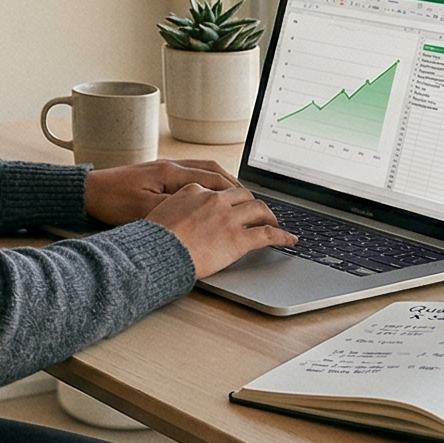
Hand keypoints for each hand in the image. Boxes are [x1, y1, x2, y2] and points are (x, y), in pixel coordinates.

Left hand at [83, 158, 241, 225]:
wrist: (88, 191)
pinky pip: (191, 173)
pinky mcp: (157, 173)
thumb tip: (199, 218)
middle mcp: (170, 165)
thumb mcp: (144, 211)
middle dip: (235, 185)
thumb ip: (174, 212)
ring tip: (236, 196)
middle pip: (213, 170)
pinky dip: (206, 181)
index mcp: (170, 173)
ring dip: (222, 181)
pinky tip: (208, 193)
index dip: (234, 192)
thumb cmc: (112, 201)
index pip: (212, 180)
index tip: (250, 203)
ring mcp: (164, 168)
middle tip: (251, 200)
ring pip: (203, 169)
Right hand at [144, 182, 295, 279]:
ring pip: (259, 209)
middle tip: (258, 211)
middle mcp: (215, 200)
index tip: (233, 205)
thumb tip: (180, 218)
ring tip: (275, 222)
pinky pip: (268, 234)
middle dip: (253, 202)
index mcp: (194, 191)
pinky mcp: (238, 239)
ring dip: (270, 215)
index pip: (219, 191)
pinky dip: (283, 236)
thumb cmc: (153, 238)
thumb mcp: (159, 212)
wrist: (156, 252)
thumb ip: (176, 209)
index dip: (229, 199)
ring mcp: (228, 218)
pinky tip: (290, 240)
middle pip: (243, 195)